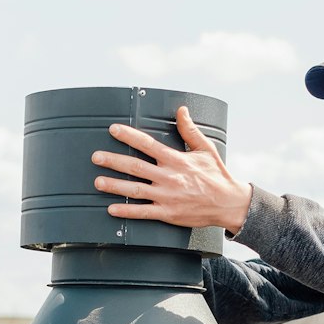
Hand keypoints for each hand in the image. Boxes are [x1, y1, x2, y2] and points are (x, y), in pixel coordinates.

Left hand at [91, 106, 252, 234]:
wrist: (228, 203)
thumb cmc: (216, 175)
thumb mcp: (206, 149)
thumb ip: (190, 130)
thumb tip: (181, 109)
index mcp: (176, 160)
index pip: (148, 144)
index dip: (129, 136)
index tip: (113, 129)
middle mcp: (169, 177)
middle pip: (135, 167)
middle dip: (114, 161)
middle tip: (96, 157)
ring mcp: (167, 197)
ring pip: (135, 190)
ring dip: (115, 186)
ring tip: (98, 181)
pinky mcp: (168, 213)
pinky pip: (143, 213)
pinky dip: (127, 212)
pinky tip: (112, 209)